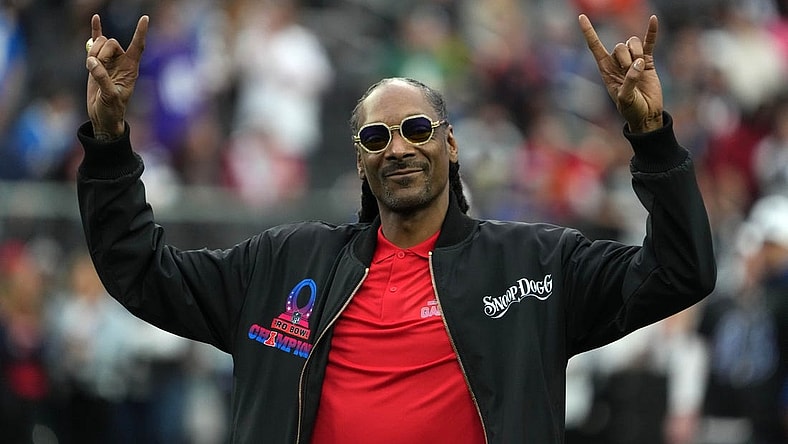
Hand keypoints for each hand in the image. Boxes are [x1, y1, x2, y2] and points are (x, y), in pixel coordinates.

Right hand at [85, 14, 147, 140]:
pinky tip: (95, 18)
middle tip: (95, 67)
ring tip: (91, 68)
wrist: (102, 115)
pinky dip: (95, 30)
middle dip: (101, 52)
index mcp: (131, 69)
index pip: (138, 47)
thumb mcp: (109, 96)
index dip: (140, 33)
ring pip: (101, 43)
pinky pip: (96, 42)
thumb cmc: (112, 110)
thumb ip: (102, 78)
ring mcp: (109, 60)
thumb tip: (92, 62)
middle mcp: (122, 62)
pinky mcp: (97, 61)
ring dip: (93, 52)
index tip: (145, 18)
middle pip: (112, 43)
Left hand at [579, 14, 662, 132]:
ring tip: (640, 67)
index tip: (581, 17)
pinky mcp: (648, 61)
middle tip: (630, 71)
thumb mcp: (625, 99)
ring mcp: (633, 60)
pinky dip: (651, 32)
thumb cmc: (631, 109)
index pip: (595, 47)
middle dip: (625, 57)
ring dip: (637, 52)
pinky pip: (649, 42)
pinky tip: (653, 19)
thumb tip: (639, 62)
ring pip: (632, 43)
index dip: (589, 32)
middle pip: (619, 46)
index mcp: (606, 70)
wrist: (647, 114)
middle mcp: (617, 63)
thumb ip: (629, 81)